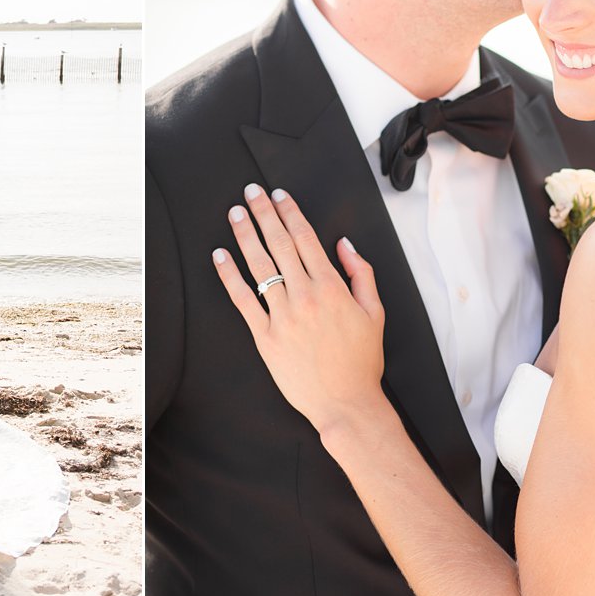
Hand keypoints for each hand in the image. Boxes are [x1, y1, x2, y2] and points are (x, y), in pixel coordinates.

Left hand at [211, 184, 385, 430]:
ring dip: (245, 236)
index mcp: (332, 287)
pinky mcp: (265, 337)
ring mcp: (282, 317)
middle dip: (264, 214)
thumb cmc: (362, 360)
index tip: (277, 194)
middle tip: (250, 191)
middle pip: (279, 245)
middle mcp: (305, 296)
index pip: (305, 238)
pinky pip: (243, 301)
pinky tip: (219, 257)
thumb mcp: (375, 312)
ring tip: (235, 214)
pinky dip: (229, 277)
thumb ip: (360, 273)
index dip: (289, 212)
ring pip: (259, 267)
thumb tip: (344, 243)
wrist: (345, 404)